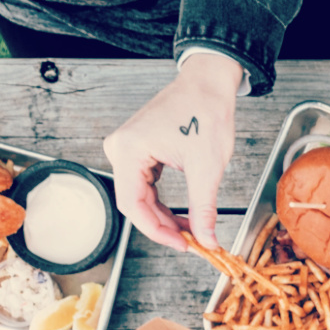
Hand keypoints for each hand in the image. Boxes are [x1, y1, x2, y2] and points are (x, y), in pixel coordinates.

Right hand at [102, 52, 243, 251]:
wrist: (208, 83)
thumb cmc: (206, 112)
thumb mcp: (207, 167)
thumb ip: (203, 208)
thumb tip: (206, 238)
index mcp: (128, 150)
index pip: (133, 205)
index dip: (157, 231)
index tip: (183, 245)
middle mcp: (120, 149)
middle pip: (135, 202)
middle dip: (163, 225)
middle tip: (191, 242)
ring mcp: (127, 148)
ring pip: (141, 196)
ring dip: (164, 215)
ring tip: (191, 229)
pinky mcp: (138, 149)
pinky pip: (146, 184)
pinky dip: (163, 201)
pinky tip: (182, 213)